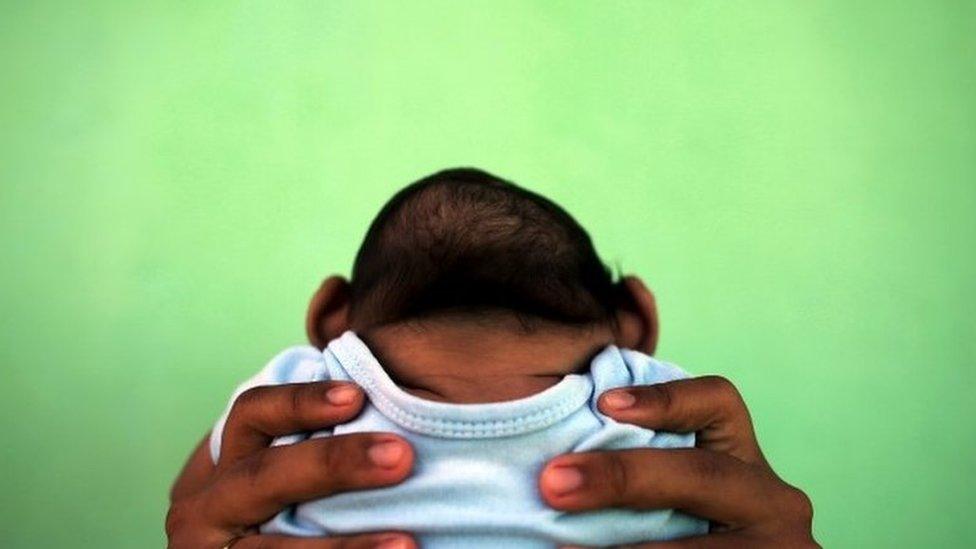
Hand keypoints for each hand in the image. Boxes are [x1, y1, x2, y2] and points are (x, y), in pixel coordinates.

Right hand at [167, 381, 416, 548]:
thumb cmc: (284, 511)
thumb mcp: (283, 473)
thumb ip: (315, 445)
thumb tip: (377, 400)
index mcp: (225, 465)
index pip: (253, 414)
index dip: (301, 402)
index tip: (357, 396)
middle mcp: (207, 508)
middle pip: (265, 475)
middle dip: (334, 464)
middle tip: (400, 456)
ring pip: (273, 548)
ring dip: (345, 547)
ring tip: (404, 542)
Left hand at [539, 376, 817, 547]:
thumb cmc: (686, 533)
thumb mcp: (679, 496)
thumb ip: (641, 466)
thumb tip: (555, 460)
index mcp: (744, 462)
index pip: (717, 403)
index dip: (664, 397)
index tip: (604, 404)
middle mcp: (773, 501)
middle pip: (701, 474)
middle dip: (623, 478)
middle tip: (554, 485)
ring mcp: (781, 548)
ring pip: (697, 542)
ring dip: (622, 546)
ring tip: (561, 547)